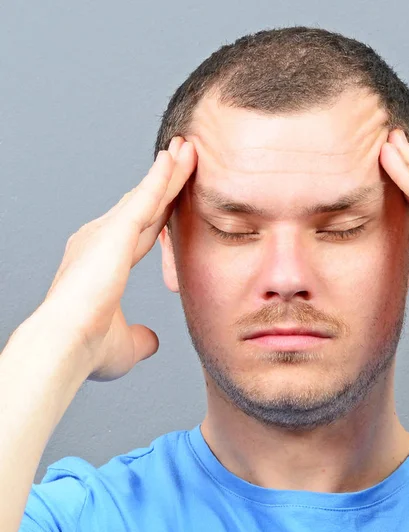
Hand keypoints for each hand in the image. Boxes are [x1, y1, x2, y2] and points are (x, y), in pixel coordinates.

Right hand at [42, 137, 196, 380]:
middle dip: (165, 182)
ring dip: (169, 171)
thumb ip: (140, 338)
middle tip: (182, 156)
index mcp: (104, 264)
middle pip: (145, 205)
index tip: (174, 197)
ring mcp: (106, 233)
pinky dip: (163, 177)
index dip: (160, 212)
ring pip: (148, 195)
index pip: (142, 231)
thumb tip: (153, 342)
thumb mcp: (124, 345)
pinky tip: (178, 158)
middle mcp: (102, 241)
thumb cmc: (86, 351)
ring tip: (187, 148)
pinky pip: (146, 197)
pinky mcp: (115, 231)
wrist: (65, 347)